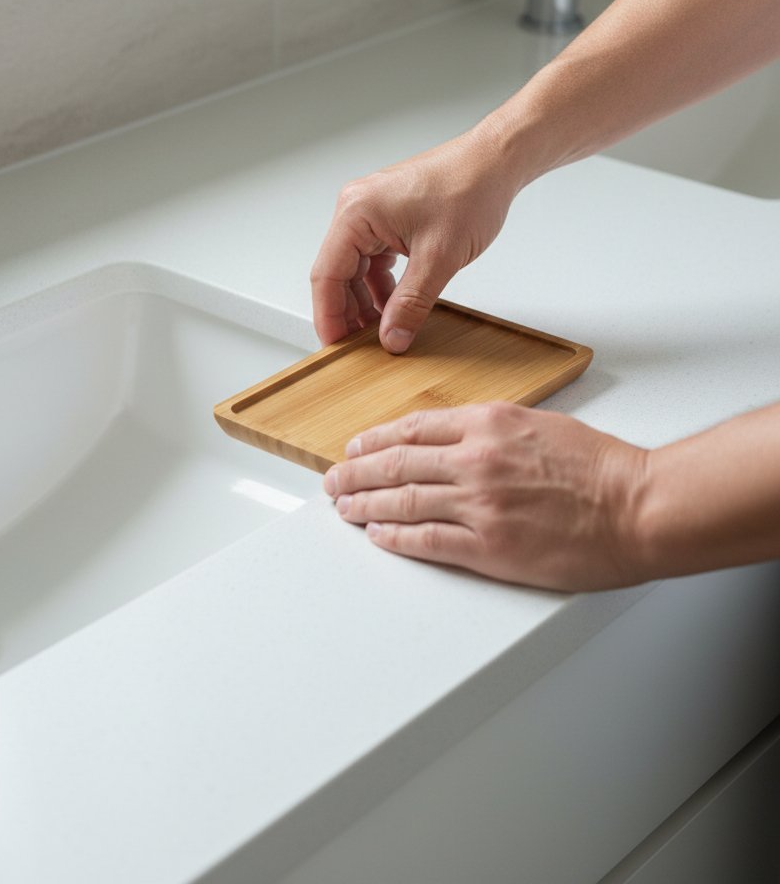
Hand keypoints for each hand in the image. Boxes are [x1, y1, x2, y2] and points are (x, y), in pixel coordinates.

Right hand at [311, 128, 514, 351]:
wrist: (496, 163)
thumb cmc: (470, 190)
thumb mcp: (439, 258)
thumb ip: (411, 304)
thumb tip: (391, 337)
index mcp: (356, 213)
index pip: (327, 275)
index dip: (329, 316)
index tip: (336, 347)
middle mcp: (357, 209)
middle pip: (338, 273)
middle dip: (349, 312)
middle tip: (360, 348)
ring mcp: (372, 211)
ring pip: (357, 268)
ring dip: (368, 300)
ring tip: (382, 331)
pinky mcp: (389, 217)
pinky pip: (375, 258)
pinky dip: (383, 284)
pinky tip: (396, 306)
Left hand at [323, 403, 650, 591]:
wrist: (637, 506)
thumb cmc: (600, 468)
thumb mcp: (540, 425)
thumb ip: (493, 430)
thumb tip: (456, 440)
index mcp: (489, 424)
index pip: (413, 428)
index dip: (375, 439)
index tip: (355, 447)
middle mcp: (477, 459)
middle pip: (396, 463)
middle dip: (355, 472)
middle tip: (333, 480)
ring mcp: (480, 504)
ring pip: (402, 500)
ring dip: (364, 504)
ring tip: (343, 508)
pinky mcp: (489, 547)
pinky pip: (427, 540)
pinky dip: (395, 536)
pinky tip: (377, 535)